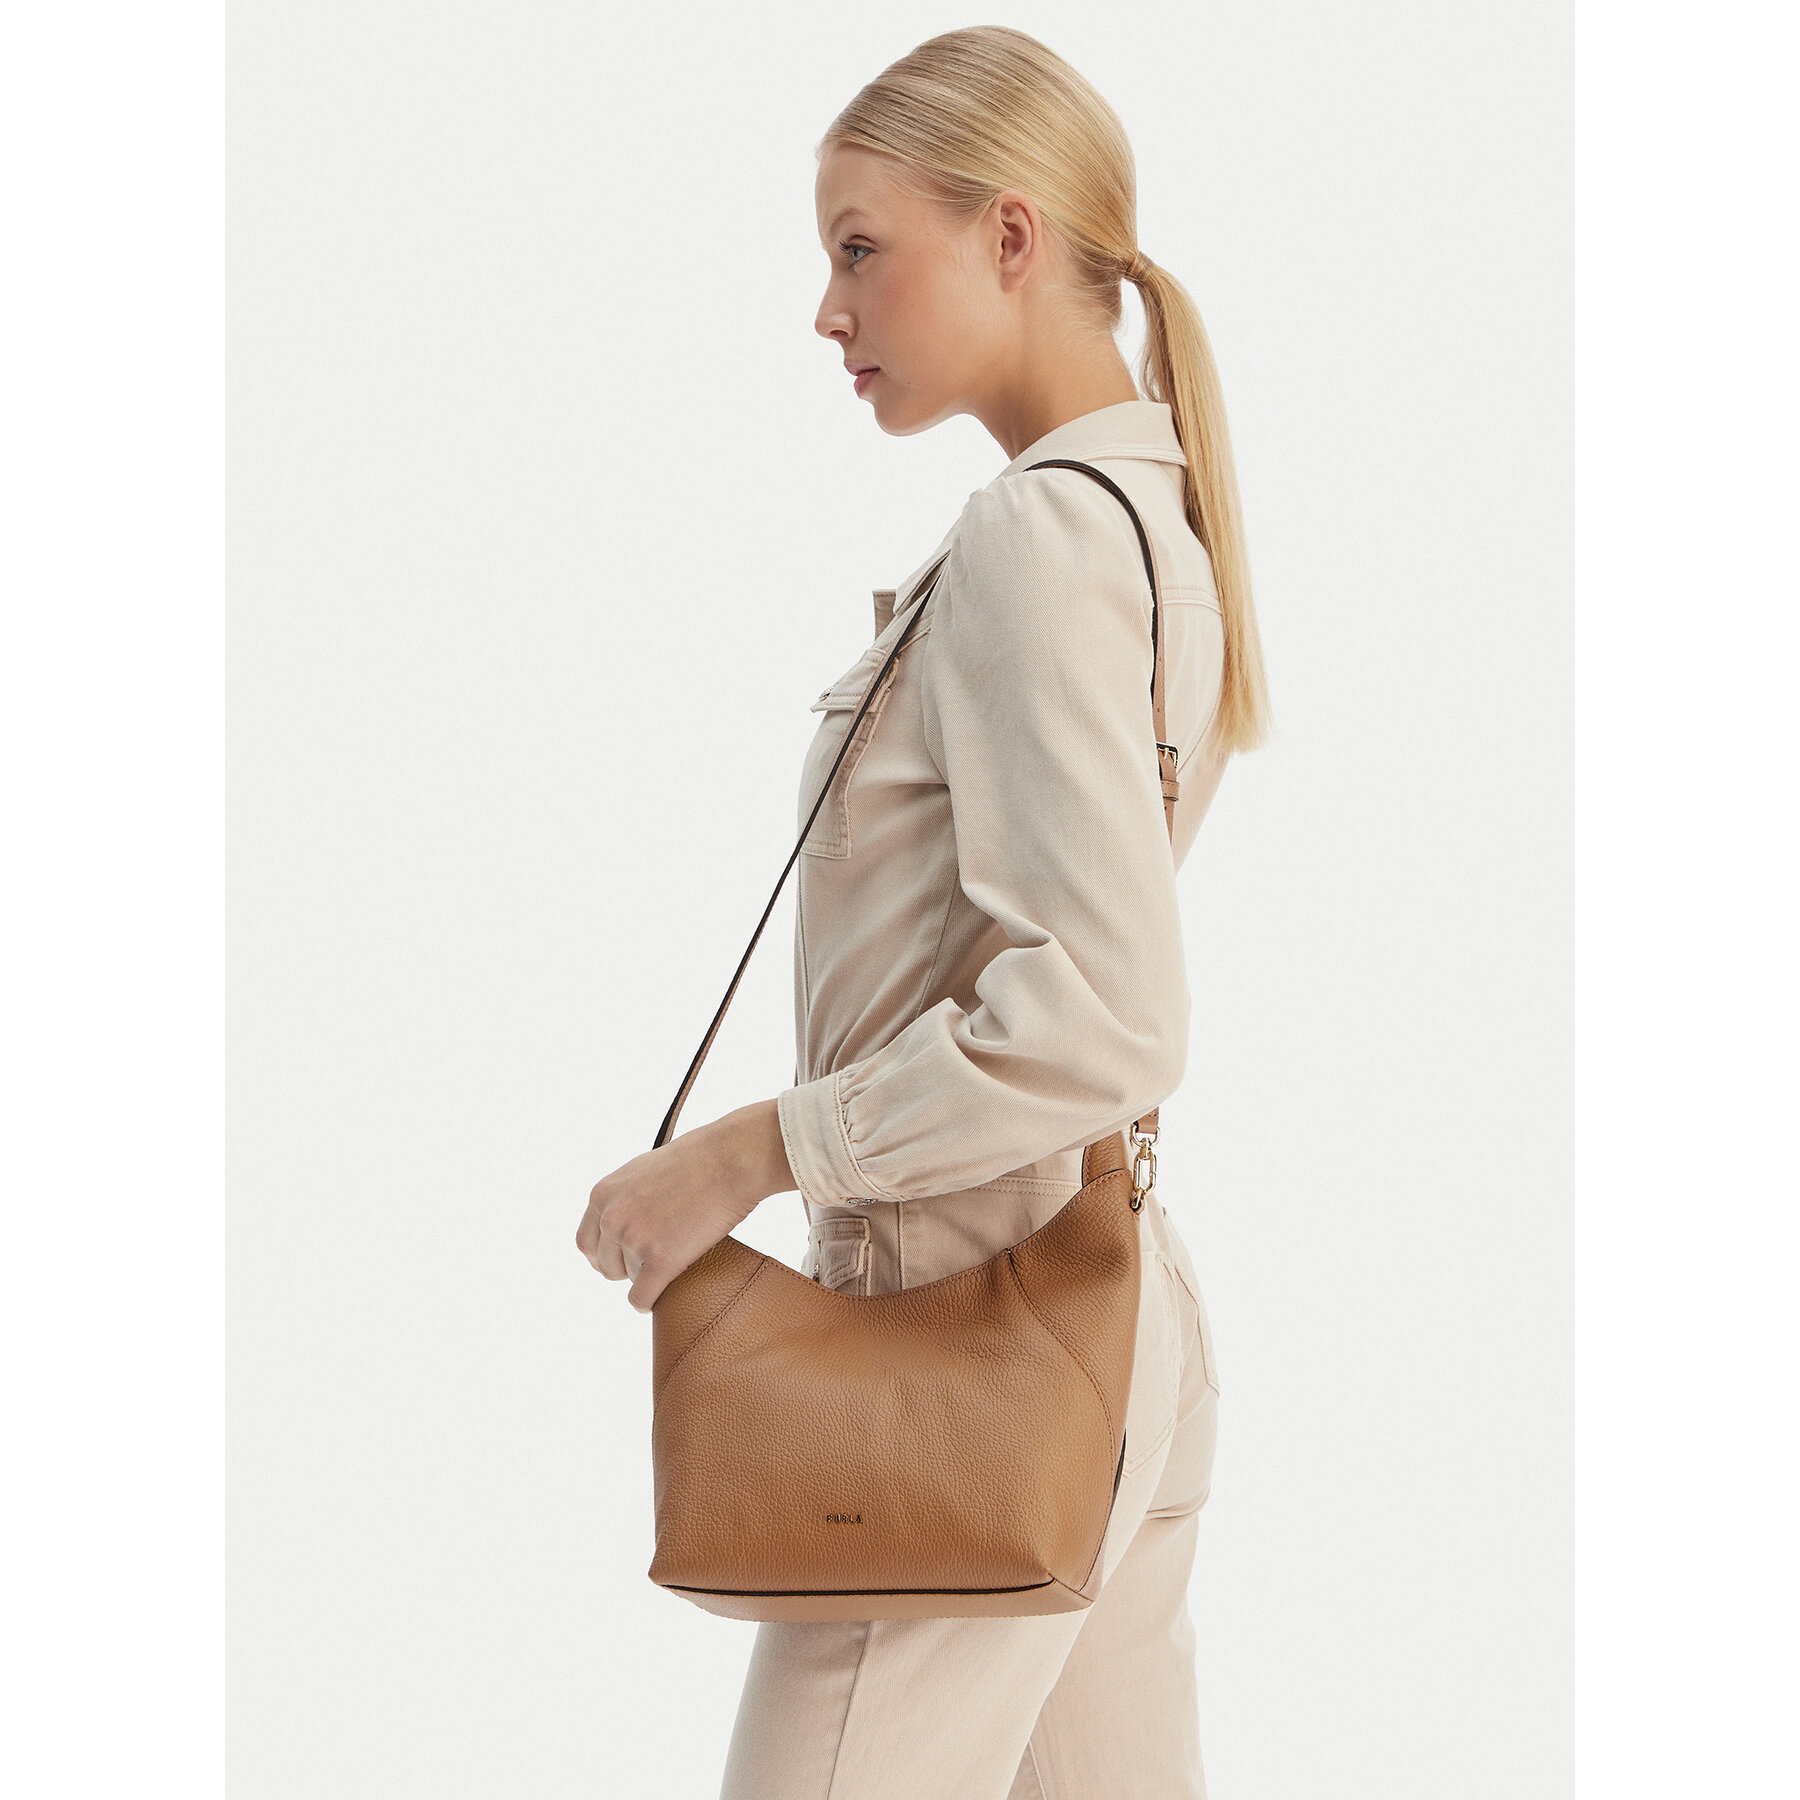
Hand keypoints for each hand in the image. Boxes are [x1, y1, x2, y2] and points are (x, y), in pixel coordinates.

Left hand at [576, 1099, 795, 1312]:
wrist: (730, 1160)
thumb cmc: (698, 1159)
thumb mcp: (643, 1170)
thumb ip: (625, 1198)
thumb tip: (622, 1224)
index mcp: (603, 1194)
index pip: (586, 1242)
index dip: (606, 1253)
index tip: (622, 1257)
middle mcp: (612, 1218)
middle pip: (606, 1265)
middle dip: (626, 1267)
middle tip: (651, 1260)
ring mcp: (634, 1240)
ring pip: (629, 1280)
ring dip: (647, 1276)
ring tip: (674, 1259)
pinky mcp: (660, 1260)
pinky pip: (641, 1297)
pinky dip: (649, 1301)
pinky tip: (660, 1296)